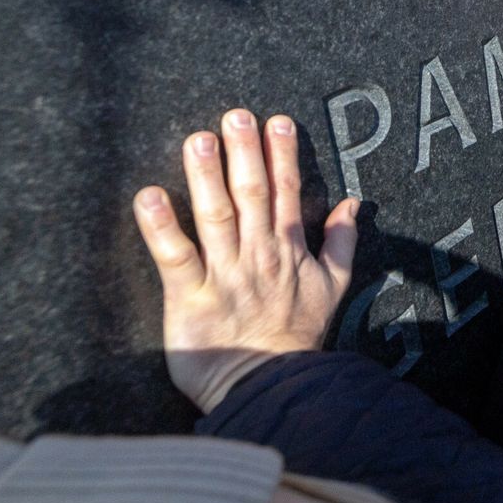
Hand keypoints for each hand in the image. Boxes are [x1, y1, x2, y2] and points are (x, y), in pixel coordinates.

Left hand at [134, 109, 357, 412]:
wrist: (272, 387)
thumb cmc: (295, 338)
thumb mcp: (332, 288)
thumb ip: (342, 242)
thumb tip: (353, 203)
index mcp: (289, 250)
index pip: (287, 194)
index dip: (282, 156)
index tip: (277, 122)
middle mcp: (259, 256)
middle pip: (252, 196)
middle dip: (245, 154)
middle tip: (236, 115)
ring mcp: (226, 276)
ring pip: (216, 217)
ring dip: (206, 177)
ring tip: (199, 140)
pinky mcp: (191, 299)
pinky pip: (176, 258)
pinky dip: (162, 227)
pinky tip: (149, 196)